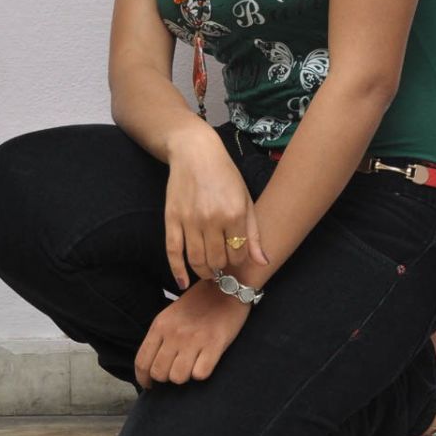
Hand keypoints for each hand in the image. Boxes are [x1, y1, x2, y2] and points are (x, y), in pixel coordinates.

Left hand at [134, 278, 251, 388]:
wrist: (226, 287)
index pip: (142, 362)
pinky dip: (202, 372)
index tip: (149, 385)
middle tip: (175, 371)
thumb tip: (152, 364)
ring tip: (191, 365)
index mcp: (160, 325)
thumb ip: (160, 337)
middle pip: (159, 373)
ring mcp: (194, 339)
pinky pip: (200, 374)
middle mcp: (174, 333)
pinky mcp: (214, 344)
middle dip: (166, 377)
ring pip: (178, 377)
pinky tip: (205, 362)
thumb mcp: (171, 315)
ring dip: (184, 376)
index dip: (143, 379)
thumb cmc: (199, 303)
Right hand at [164, 131, 269, 290]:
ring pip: (197, 260)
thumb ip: (254, 233)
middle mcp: (212, 219)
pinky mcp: (172, 218)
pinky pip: (173, 251)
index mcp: (234, 213)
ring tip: (208, 272)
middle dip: (221, 268)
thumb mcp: (246, 200)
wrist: (195, 153)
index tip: (234, 256)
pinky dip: (177, 271)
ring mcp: (190, 219)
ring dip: (204, 272)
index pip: (237, 253)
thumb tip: (263, 262)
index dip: (237, 260)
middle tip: (221, 266)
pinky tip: (182, 282)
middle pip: (217, 260)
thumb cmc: (225, 175)